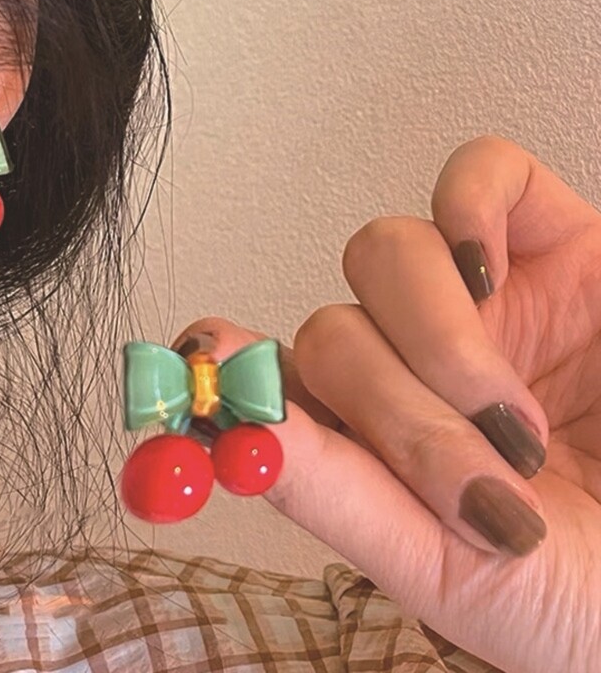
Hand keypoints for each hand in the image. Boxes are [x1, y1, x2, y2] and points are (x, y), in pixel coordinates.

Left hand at [178, 138, 600, 672]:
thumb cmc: (577, 590)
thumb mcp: (445, 564)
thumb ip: (334, 493)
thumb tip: (233, 429)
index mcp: (369, 433)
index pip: (272, 376)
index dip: (232, 364)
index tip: (200, 361)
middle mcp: (410, 360)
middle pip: (331, 330)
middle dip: (394, 408)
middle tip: (484, 482)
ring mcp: (480, 298)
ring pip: (384, 254)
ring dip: (439, 341)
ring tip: (518, 424)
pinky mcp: (555, 245)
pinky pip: (479, 173)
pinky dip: (469, 210)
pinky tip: (491, 277)